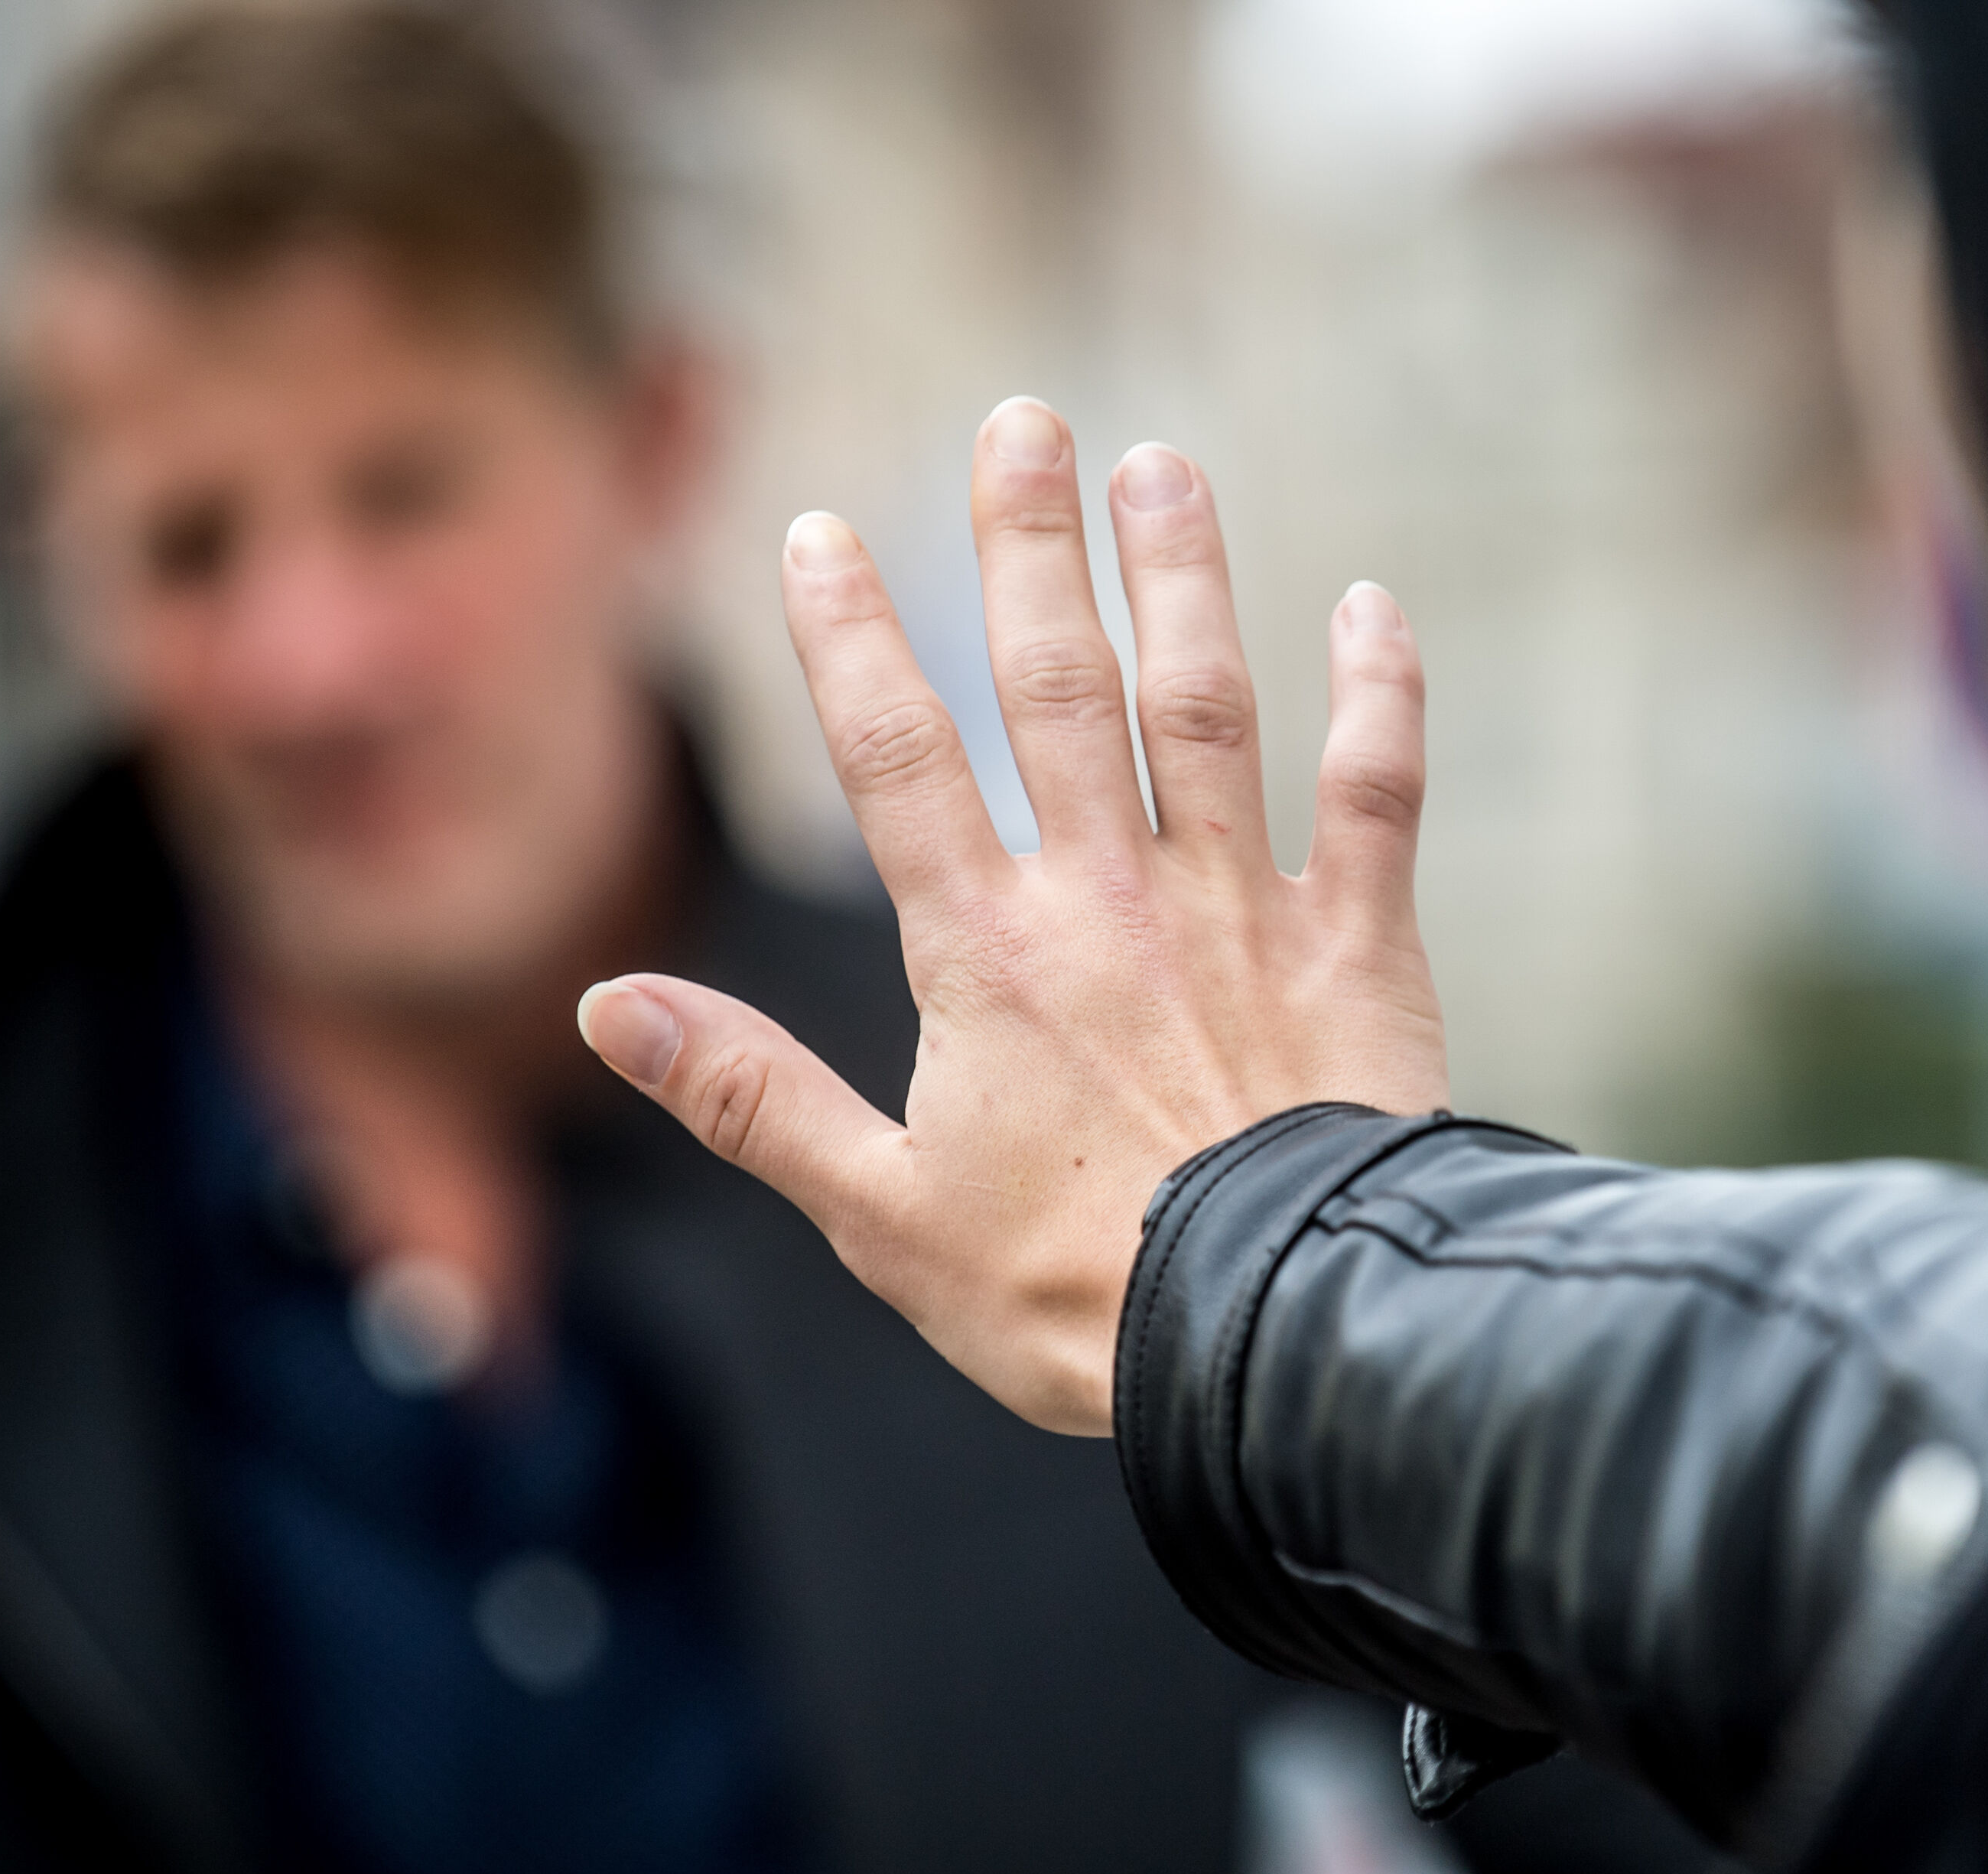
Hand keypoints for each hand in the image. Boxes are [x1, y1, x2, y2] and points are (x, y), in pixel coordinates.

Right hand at [577, 397, 1449, 1434]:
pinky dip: (1381, 698)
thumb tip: (607, 1007)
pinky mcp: (1359, 948)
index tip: (819, 530)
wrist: (1270, 1339)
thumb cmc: (1066, 1294)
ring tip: (1164, 468)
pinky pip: (1378, 796)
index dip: (851, 639)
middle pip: (1060, 687)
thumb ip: (748, 1094)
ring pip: (1209, 707)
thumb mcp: (876, 1211)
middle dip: (1031, 547)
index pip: (898, 759)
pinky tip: (1374, 607)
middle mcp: (1111, 900)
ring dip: (1185, 579)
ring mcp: (1243, 910)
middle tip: (1023, 421)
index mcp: (986, 956)